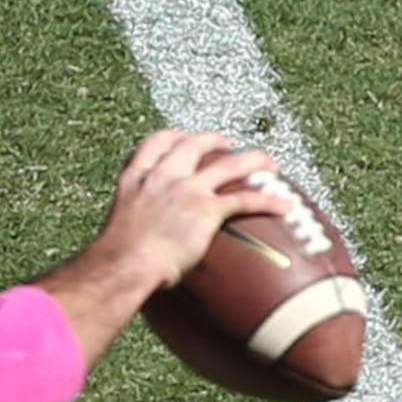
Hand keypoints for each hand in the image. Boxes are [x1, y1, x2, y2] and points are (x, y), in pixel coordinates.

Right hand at [88, 129, 303, 298]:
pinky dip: (269, 201)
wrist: (123, 264)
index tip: (182, 138)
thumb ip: (133, 223)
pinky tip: (285, 205)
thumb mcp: (118, 227)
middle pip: (193, 145)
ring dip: (253, 161)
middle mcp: (162, 177)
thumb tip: (135, 243)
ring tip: (269, 164)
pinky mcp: (206, 209)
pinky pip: (245, 199)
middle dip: (213, 140)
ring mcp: (185, 190)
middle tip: (227, 145)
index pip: (154, 144)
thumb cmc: (116, 258)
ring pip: (228, 164)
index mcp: (136, 179)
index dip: (172, 137)